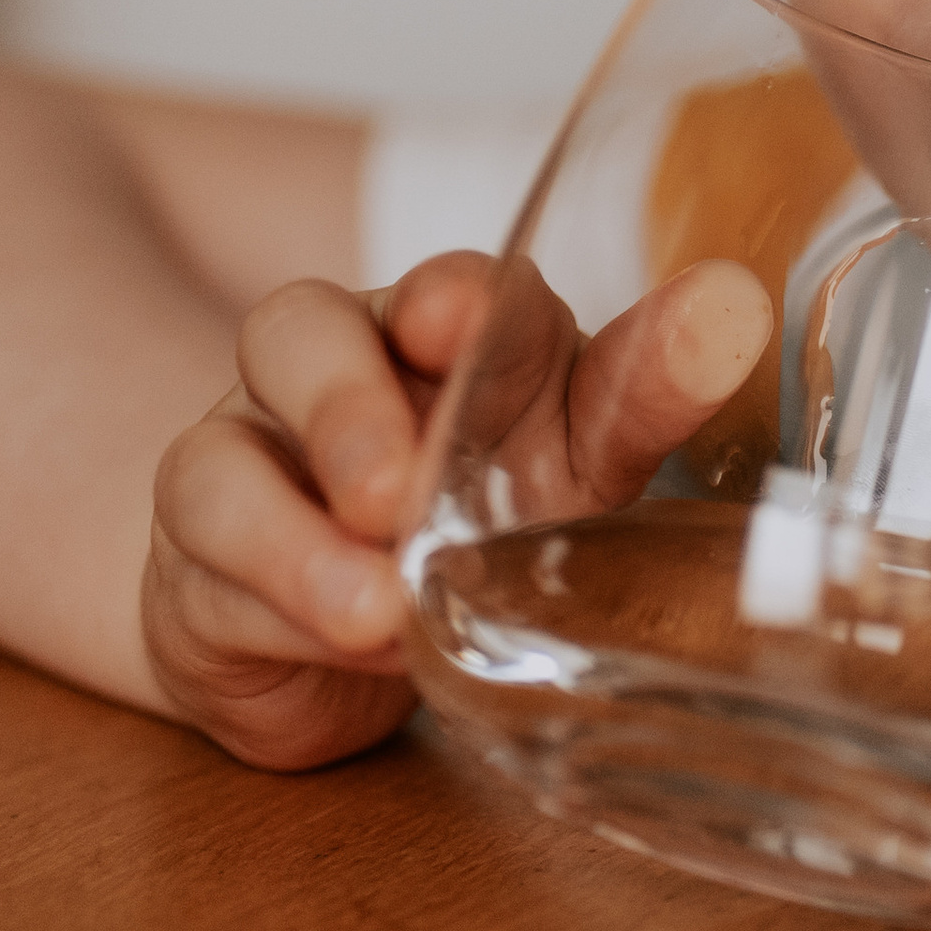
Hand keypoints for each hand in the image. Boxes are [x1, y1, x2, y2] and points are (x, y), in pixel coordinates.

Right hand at [142, 249, 771, 770]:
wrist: (357, 632)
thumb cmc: (484, 512)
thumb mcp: (581, 460)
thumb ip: (645, 389)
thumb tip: (734, 308)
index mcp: (435, 331)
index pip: (442, 289)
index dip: (452, 298)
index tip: (463, 318)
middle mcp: (328, 372)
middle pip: (294, 333)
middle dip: (342, 405)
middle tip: (395, 490)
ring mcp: (245, 462)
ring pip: (218, 463)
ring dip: (296, 539)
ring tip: (374, 603)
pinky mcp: (196, 568)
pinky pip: (206, 574)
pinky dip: (276, 609)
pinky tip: (341, 641)